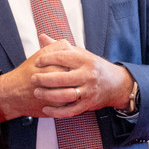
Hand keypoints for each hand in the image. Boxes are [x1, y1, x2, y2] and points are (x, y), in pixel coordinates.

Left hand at [0, 34, 132, 120]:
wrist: (116, 83)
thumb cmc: (93, 67)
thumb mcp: (80, 53)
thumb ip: (60, 47)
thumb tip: (42, 36)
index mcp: (85, 60)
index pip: (63, 58)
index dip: (47, 59)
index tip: (36, 62)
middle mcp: (88, 75)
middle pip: (63, 78)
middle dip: (45, 79)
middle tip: (32, 78)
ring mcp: (89, 90)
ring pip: (66, 95)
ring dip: (49, 95)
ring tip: (36, 92)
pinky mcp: (88, 104)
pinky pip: (71, 110)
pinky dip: (57, 112)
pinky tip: (45, 109)